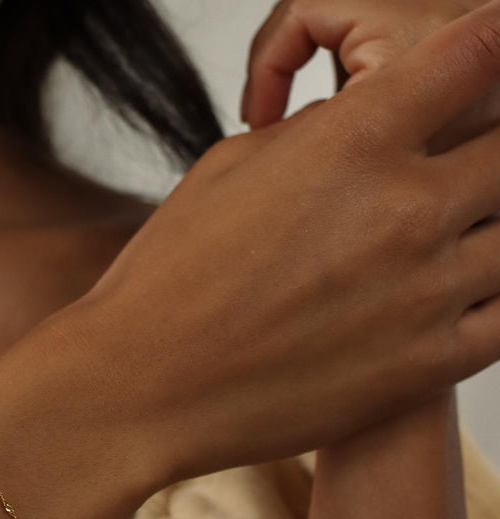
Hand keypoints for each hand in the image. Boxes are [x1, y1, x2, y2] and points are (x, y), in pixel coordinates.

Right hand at [64, 2, 499, 486]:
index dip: (493, 43)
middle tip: (453, 175)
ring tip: (443, 242)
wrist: (140, 389)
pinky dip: (489, 298)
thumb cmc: (165, 283)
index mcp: (351, 144)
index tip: (492, 52)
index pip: (474, 54)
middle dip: (490, 148)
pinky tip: (450, 297)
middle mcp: (404, 210)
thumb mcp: (224, 172)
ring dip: (486, 230)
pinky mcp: (427, 366)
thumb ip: (311, 135)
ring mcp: (425, 292)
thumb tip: (354, 122)